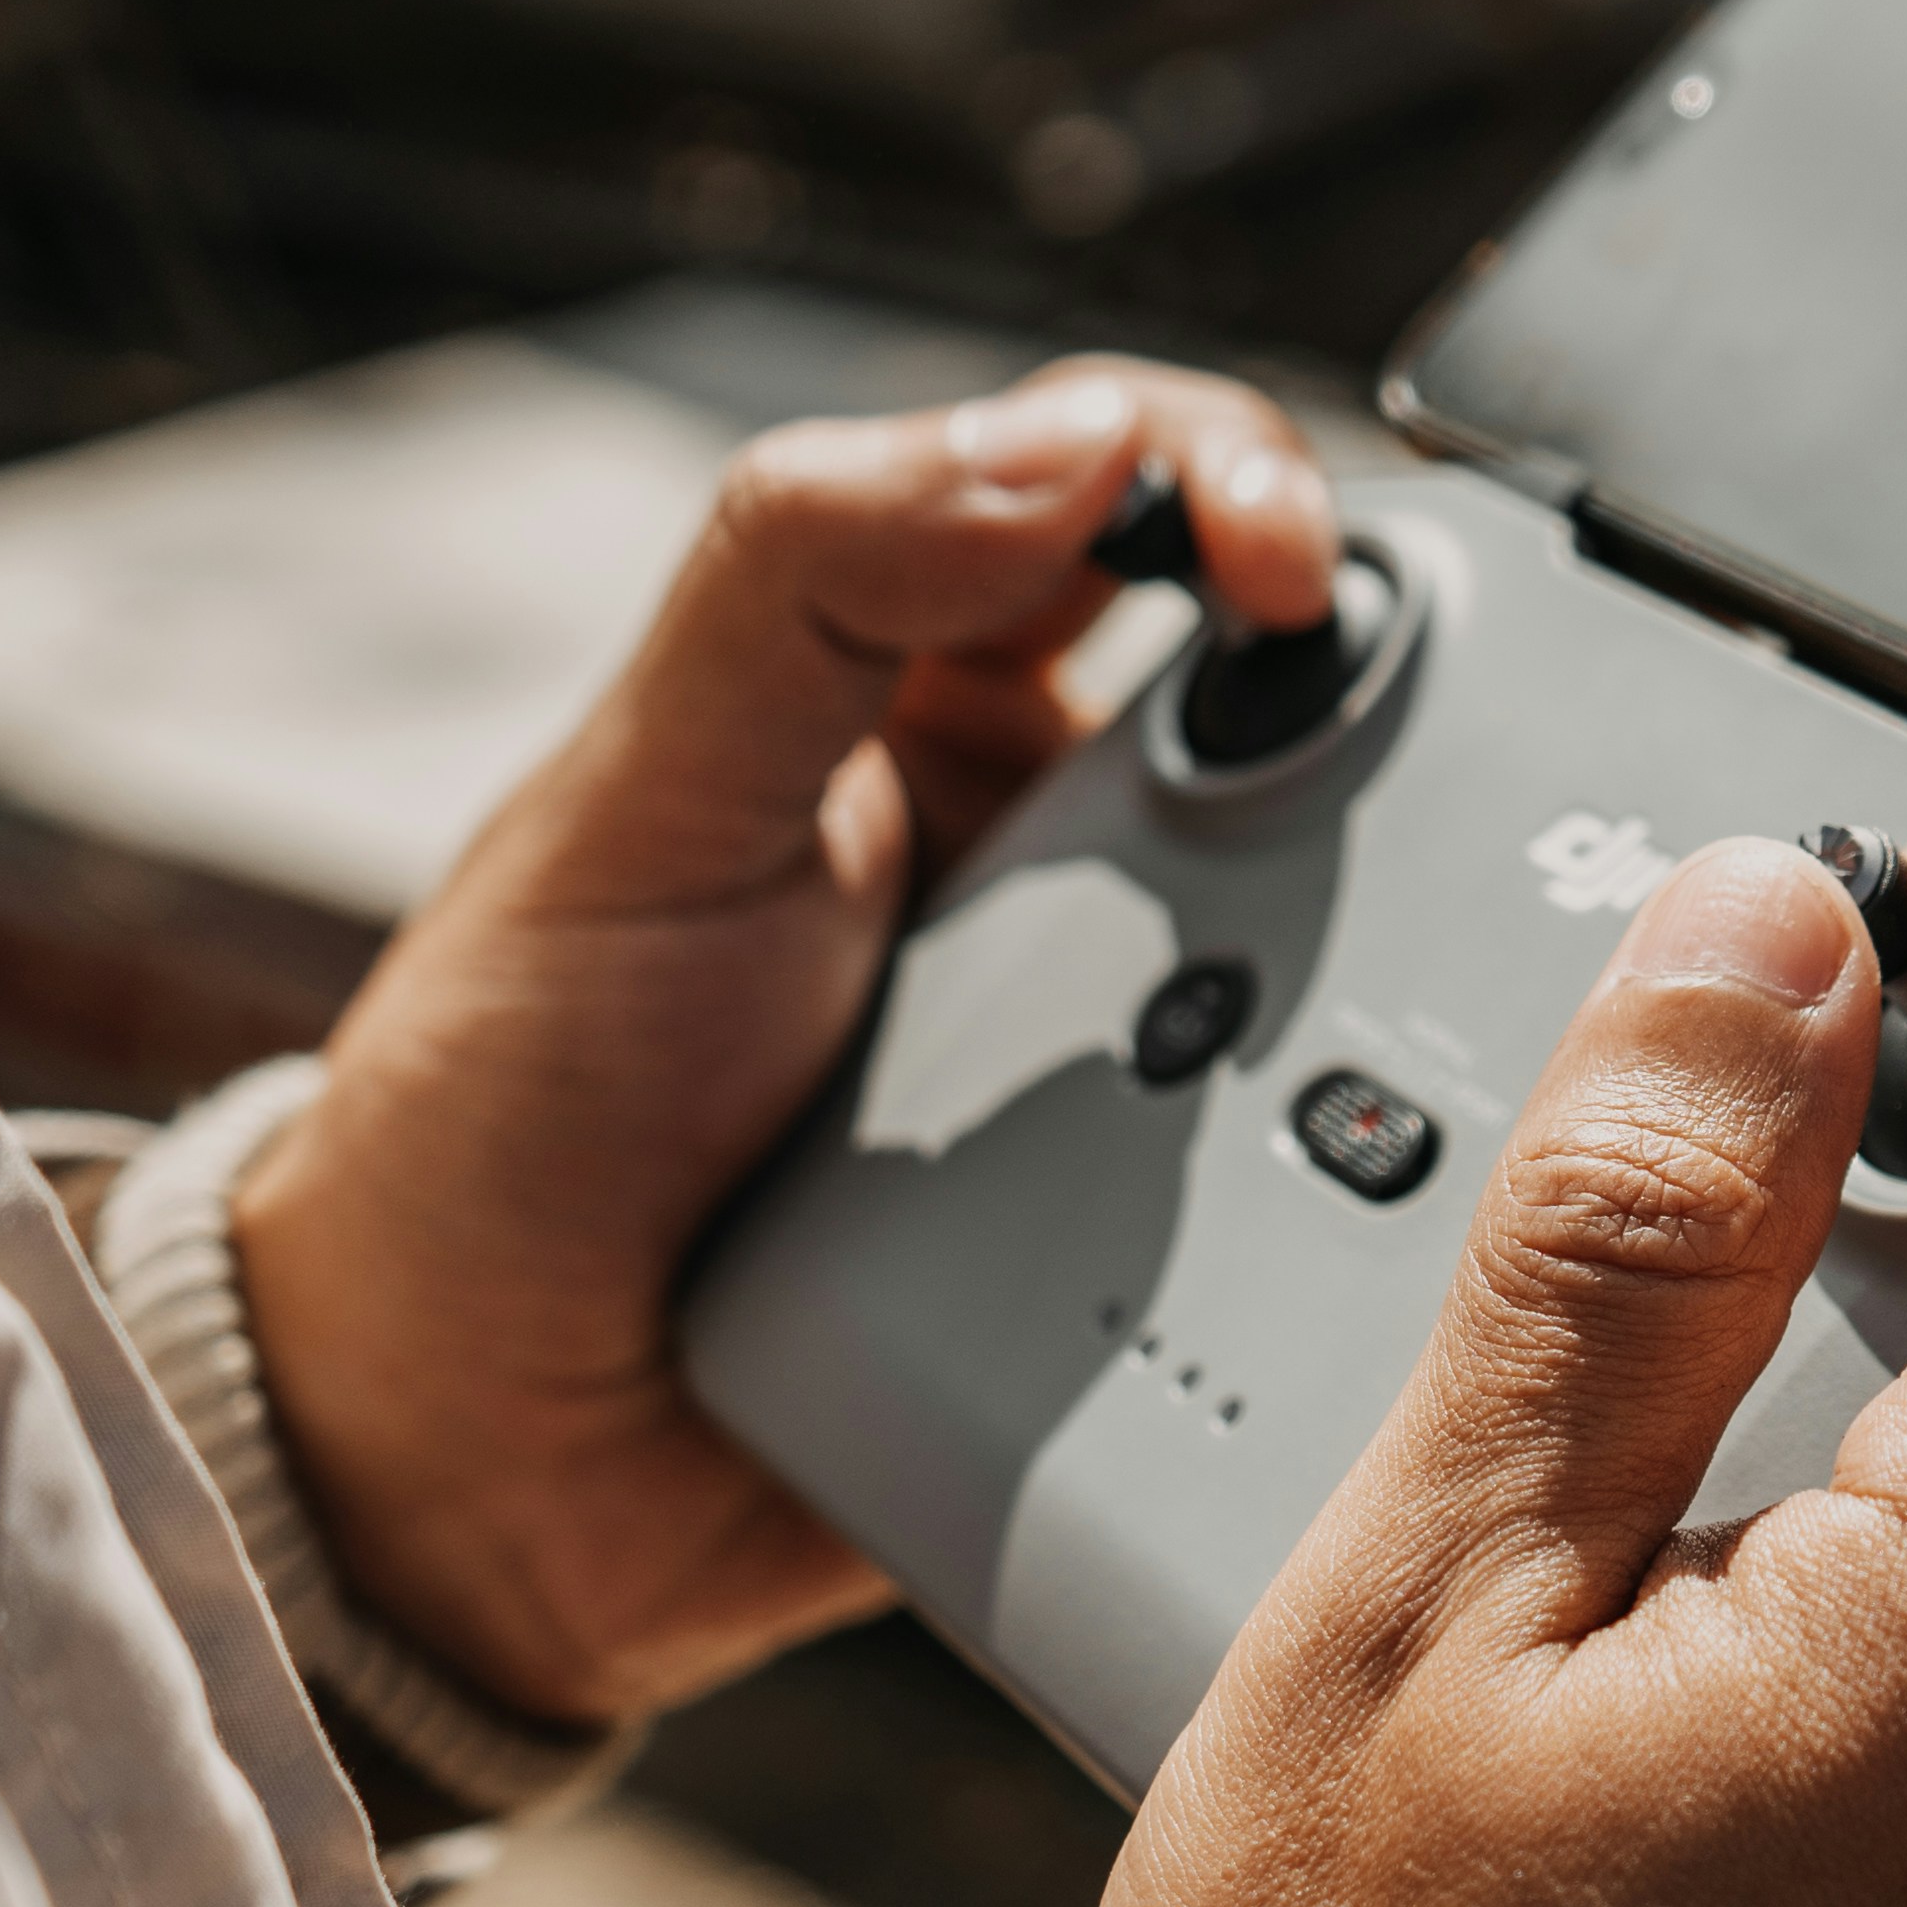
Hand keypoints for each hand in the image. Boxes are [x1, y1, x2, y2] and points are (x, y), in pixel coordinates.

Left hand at [233, 360, 1335, 1729]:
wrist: (473, 1469)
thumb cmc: (506, 1106)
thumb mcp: (639, 803)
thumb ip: (816, 579)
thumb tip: (1067, 437)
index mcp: (923, 696)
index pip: (1130, 497)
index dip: (1233, 482)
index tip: (1282, 568)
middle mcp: (1051, 854)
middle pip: (1307, 708)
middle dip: (1394, 718)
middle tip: (1432, 772)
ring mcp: (1127, 1050)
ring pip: (1357, 943)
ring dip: (1400, 957)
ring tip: (1407, 995)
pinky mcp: (1167, 1239)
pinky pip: (1327, 1171)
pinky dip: (1379, 1162)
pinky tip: (1392, 1178)